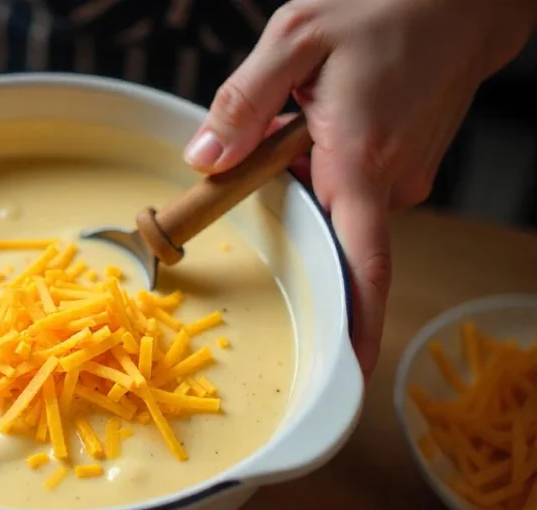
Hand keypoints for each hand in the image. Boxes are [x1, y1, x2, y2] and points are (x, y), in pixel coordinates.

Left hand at [184, 0, 535, 379]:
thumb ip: (243, 102)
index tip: (347, 373)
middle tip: (283, 139)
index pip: (362, 266)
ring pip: (338, 203)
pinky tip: (329, 116)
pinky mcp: (406, 167)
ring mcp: (404, 177)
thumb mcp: (295, 38)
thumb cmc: (384, 8)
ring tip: (309, 107)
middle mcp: (389, 182)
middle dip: (294, 210)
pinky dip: (330, 164)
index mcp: (360, 160)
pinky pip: (355, 184)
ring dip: (308, 174)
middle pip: (328, 233)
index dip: (357, 328)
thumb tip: (202, 159)